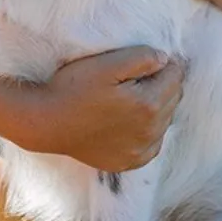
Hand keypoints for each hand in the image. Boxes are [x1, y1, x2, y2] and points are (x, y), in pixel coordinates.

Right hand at [12, 47, 183, 171]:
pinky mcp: (129, 162)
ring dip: (157, 106)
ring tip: (130, 96)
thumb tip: (166, 59)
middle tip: (137, 76)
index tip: (145, 59)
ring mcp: (140, 151)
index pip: (176, 76)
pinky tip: (129, 119)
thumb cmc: (73, 88)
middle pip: (174, 98)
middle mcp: (151, 132)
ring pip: (165, 120)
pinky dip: (148, 130)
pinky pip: (153, 143)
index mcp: (149, 105)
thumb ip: (141, 58)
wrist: (46, 122)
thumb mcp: (106, 64)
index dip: (163, 63)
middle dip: (162, 83)